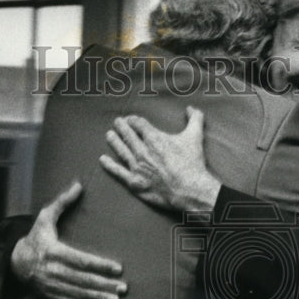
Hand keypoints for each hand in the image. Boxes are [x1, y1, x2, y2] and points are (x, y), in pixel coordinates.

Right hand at [10, 180, 126, 298]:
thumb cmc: (36, 237)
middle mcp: (53, 271)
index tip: (118, 268)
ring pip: (78, 293)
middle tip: (123, 288)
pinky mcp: (51, 295)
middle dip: (104, 284)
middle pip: (82, 280)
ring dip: (98, 298)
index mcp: (54, 252)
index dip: (99, 265)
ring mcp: (52, 285)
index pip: (80, 260)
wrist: (16, 261)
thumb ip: (62, 202)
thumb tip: (78, 184)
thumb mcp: (44, 217)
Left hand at [99, 106, 220, 212]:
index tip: (130, 119)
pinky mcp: (134, 182)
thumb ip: (195, 118)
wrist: (189, 190)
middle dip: (121, 127)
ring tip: (109, 135)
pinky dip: (109, 165)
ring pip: (121, 150)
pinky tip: (103, 159)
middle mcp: (142, 151)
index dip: (132, 120)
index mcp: (154, 138)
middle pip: (127, 135)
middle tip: (116, 123)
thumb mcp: (195, 136)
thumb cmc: (192, 163)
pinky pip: (118, 172)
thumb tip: (191, 109)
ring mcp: (136, 167)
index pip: (138, 124)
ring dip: (114, 141)